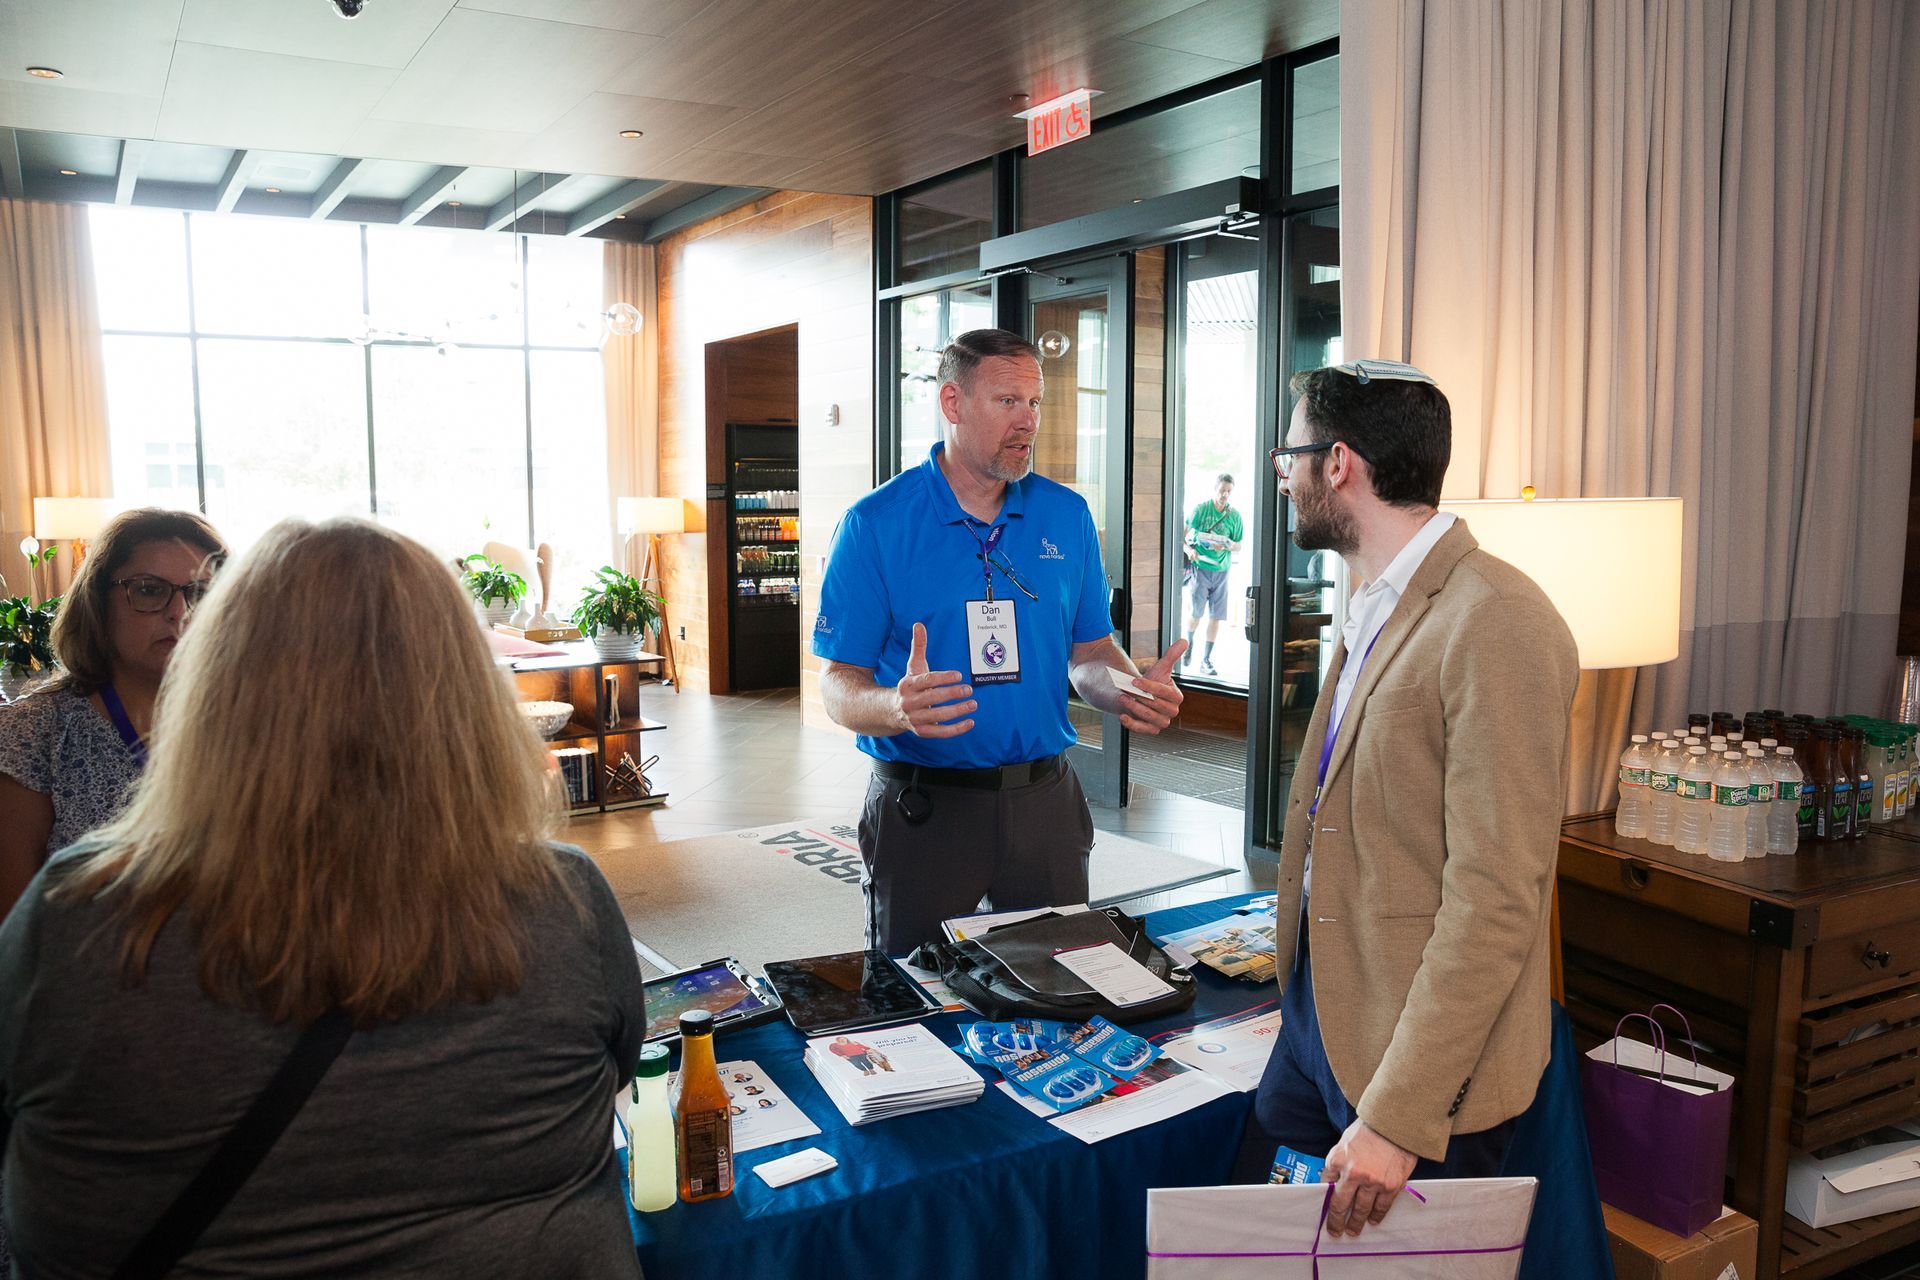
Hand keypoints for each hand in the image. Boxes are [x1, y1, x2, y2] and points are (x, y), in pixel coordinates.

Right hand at [895, 622, 974, 738]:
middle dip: (953, 694)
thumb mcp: (912, 666)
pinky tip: (970, 722)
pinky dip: (956, 729)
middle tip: (969, 689)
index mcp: (907, 685)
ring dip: (958, 711)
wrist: (891, 711)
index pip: (927, 680)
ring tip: (973, 704)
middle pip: (933, 698)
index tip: (959, 675)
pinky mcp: (922, 732)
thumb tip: (919, 624)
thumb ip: (918, 647)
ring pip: (938, 716)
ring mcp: (915, 719)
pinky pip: (941, 733)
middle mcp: (908, 703)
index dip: (943, 678)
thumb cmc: (909, 685)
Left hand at [1117, 642, 1184, 734]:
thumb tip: (1184, 641)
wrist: (1140, 694)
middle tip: (1126, 689)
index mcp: (1177, 697)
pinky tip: (1123, 716)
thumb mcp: (1161, 668)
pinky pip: (1143, 729)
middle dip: (1140, 696)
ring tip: (1123, 698)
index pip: (1164, 692)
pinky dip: (1132, 724)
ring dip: (1134, 707)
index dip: (1149, 686)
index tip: (1135, 681)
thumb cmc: (1152, 681)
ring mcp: (1163, 722)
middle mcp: (1172, 711)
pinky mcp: (1152, 730)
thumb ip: (1172, 655)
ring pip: (1149, 716)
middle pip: (1155, 705)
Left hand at [1321, 1119, 1417, 1237]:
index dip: (1325, 1199)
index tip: (1324, 1211)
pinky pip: (1382, 1207)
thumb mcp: (1345, 1143)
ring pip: (1362, 1210)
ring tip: (1353, 1231)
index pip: (1327, 1185)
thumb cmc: (1369, 1131)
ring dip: (1357, 1223)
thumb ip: (1338, 1162)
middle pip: (1341, 1204)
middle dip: (1337, 1221)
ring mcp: (1373, 1182)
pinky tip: (1373, 1221)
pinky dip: (1376, 1216)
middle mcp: (1354, 1173)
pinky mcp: (1391, 1186)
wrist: (1395, 1125)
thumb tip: (1332, 1181)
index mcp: (1338, 1160)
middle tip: (1335, 1231)